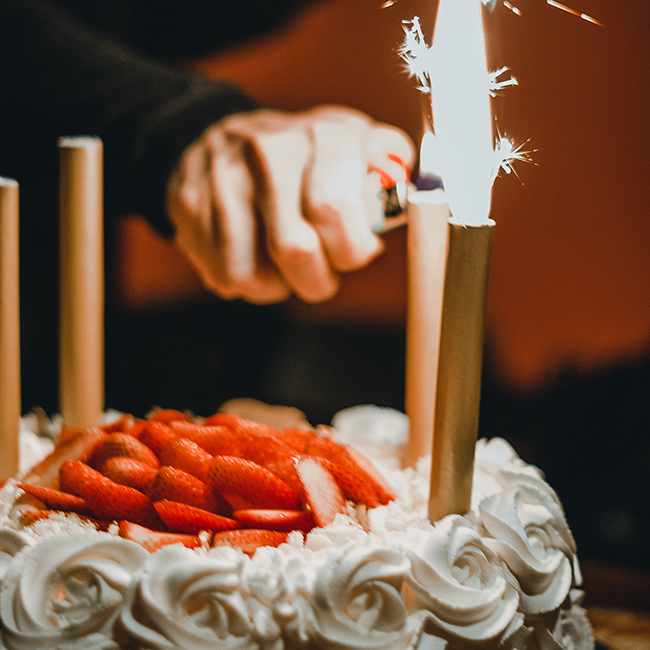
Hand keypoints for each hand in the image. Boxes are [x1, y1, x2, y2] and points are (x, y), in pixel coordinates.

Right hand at [166, 105, 413, 303]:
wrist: (225, 135)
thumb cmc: (304, 156)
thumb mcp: (357, 147)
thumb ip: (392, 173)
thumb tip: (426, 199)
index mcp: (325, 136)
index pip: (336, 211)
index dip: (350, 252)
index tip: (353, 255)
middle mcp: (270, 151)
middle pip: (295, 250)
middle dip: (316, 281)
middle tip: (320, 276)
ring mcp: (223, 177)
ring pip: (252, 275)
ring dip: (276, 287)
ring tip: (282, 267)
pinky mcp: (189, 203)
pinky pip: (221, 275)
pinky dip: (242, 284)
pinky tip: (251, 259)